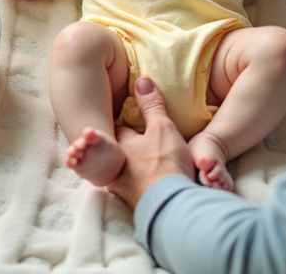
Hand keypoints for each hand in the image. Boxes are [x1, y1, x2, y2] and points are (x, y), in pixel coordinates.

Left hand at [106, 78, 195, 209]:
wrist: (171, 206)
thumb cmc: (164, 163)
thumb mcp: (162, 127)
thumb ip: (152, 104)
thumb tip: (142, 79)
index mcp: (119, 145)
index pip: (119, 128)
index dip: (130, 124)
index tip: (138, 122)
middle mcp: (115, 167)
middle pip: (120, 152)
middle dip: (130, 149)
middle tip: (146, 146)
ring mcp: (121, 188)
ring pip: (124, 171)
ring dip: (133, 168)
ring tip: (148, 165)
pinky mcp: (133, 203)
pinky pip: (133, 188)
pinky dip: (140, 184)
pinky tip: (151, 183)